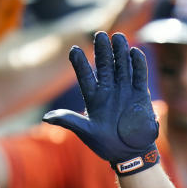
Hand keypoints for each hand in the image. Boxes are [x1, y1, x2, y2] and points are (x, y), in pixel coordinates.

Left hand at [44, 32, 158, 173]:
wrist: (129, 153)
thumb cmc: (105, 144)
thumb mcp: (86, 132)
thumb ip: (69, 121)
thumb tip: (47, 117)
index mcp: (93, 98)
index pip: (84, 76)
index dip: (79, 63)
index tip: (73, 50)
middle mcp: (108, 91)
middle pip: (104, 66)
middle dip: (102, 51)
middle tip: (100, 34)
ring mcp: (124, 91)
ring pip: (122, 67)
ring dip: (120, 53)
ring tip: (118, 37)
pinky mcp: (139, 94)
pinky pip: (138, 76)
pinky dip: (137, 65)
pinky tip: (135, 52)